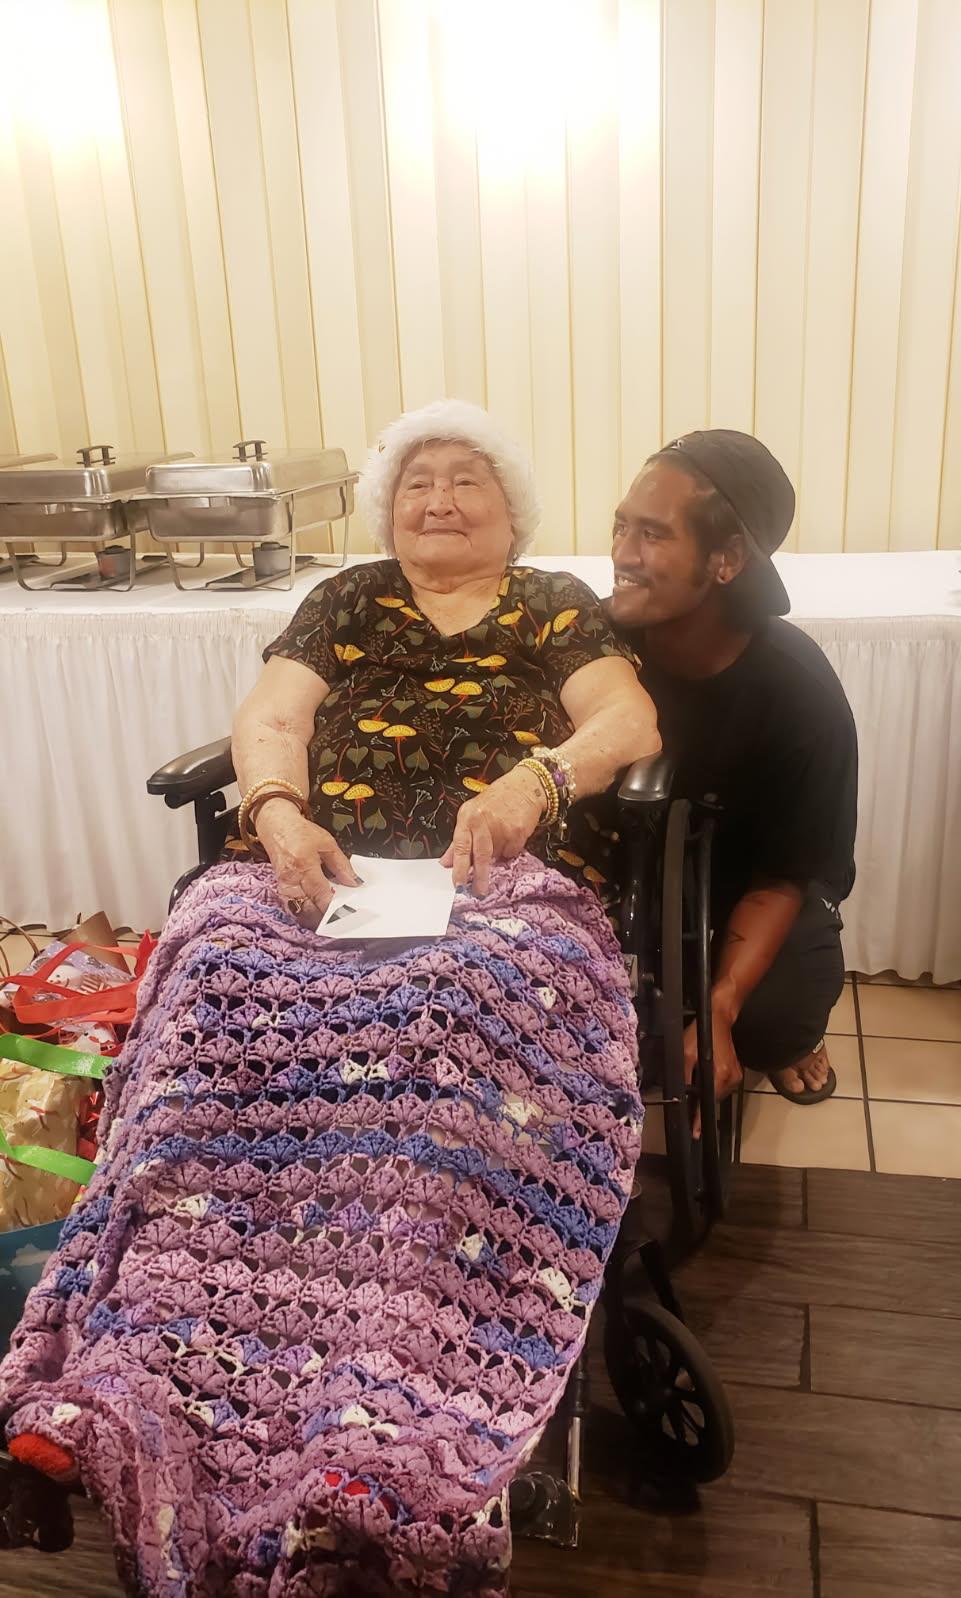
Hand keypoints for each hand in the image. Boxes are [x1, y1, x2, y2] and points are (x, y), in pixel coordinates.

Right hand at [256, 798, 358, 927]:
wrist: (276, 827)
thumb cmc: (301, 833)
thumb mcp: (327, 843)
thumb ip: (341, 865)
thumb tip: (354, 882)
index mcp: (304, 865)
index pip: (321, 894)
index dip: (334, 907)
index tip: (348, 913)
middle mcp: (291, 879)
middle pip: (309, 909)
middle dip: (327, 918)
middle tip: (343, 919)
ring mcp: (284, 887)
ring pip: (300, 913)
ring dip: (316, 919)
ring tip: (332, 919)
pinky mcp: (281, 891)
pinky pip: (293, 910)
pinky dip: (306, 915)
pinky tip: (318, 914)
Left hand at [441, 765, 545, 895]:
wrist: (524, 787)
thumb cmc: (495, 801)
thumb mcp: (471, 815)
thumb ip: (458, 841)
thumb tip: (445, 862)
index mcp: (467, 817)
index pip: (460, 846)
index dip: (459, 867)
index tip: (458, 883)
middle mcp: (483, 821)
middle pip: (480, 855)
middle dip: (479, 876)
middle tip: (478, 891)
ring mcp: (502, 826)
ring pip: (497, 855)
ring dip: (496, 856)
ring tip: (498, 841)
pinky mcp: (518, 831)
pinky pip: (511, 852)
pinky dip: (509, 850)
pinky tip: (510, 835)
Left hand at [682, 1001, 742, 1139]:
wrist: (720, 1019)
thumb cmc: (700, 1035)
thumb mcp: (686, 1054)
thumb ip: (684, 1077)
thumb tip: (681, 1097)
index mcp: (718, 1076)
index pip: (707, 1104)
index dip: (699, 1119)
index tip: (695, 1133)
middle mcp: (730, 1079)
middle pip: (713, 1100)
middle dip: (701, 1103)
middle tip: (691, 1105)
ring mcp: (736, 1077)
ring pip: (718, 1094)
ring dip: (708, 1093)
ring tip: (698, 1087)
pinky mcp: (737, 1073)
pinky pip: (723, 1087)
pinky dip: (714, 1086)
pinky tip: (707, 1079)